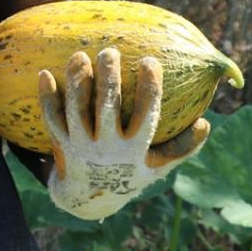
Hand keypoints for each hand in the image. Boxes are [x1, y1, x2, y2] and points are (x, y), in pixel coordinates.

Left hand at [38, 47, 208, 219]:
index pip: (146, 114)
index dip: (149, 87)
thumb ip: (183, 148)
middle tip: (110, 52)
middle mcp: (107, 147)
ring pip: (76, 110)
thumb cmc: (128, 175)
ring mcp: (81, 145)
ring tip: (79, 55)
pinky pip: (52, 117)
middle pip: (107, 107)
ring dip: (77, 82)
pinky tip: (45, 73)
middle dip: (108, 78)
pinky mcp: (61, 143)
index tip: (150, 60)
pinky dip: (48, 97)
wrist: (88, 198)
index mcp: (134, 149)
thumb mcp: (158, 168)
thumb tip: (206, 123)